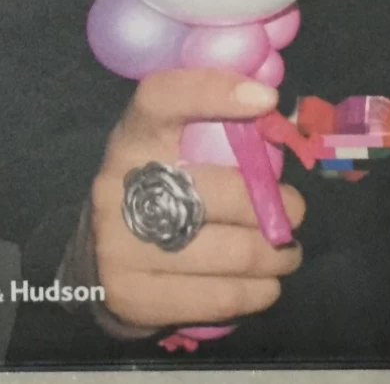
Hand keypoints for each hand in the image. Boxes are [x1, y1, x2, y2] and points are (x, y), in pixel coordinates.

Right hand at [86, 68, 305, 334]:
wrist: (95, 265)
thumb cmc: (153, 192)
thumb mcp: (167, 152)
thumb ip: (214, 132)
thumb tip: (278, 118)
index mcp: (132, 138)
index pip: (162, 99)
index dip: (212, 91)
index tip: (265, 99)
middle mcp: (118, 186)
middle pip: (217, 192)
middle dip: (273, 205)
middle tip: (295, 211)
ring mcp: (118, 245)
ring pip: (229, 252)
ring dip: (275, 253)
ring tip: (287, 251)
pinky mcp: (132, 296)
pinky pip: (219, 297)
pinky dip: (257, 291)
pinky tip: (266, 283)